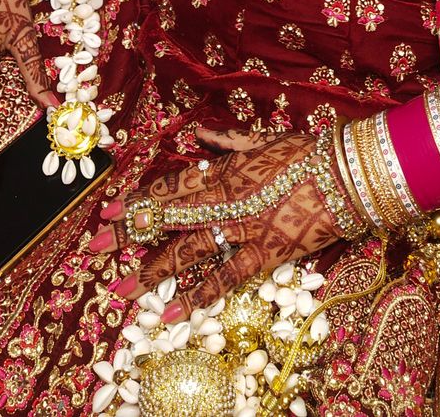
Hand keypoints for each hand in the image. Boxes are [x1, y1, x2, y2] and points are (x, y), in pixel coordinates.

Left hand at [89, 127, 342, 319]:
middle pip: (166, 218)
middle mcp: (223, 199)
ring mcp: (242, 228)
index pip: (169, 186)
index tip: (106, 210)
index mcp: (223, 170)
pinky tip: (172, 307)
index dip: (137, 199)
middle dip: (127, 233)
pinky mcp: (264, 253)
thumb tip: (199, 133)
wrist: (347, 173)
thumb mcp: (262, 138)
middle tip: (92, 250)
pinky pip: (225, 275)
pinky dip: (198, 292)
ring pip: (187, 249)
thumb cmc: (307, 152)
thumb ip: (227, 139)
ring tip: (121, 289)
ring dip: (151, 269)